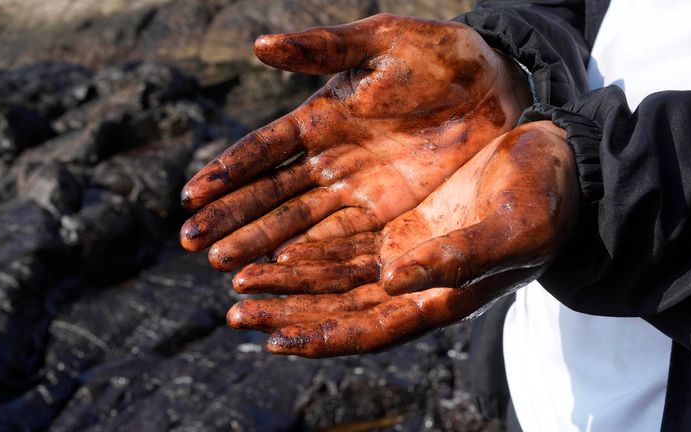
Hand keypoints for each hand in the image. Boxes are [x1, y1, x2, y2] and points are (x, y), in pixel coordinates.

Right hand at [180, 13, 530, 270]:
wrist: (499, 83)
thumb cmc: (438, 54)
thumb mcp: (380, 43)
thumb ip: (321, 49)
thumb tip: (258, 46)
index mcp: (320, 117)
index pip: (262, 150)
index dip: (226, 173)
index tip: (190, 198)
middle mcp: (330, 160)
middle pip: (272, 195)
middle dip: (233, 220)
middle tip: (194, 246)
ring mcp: (358, 189)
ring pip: (300, 223)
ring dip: (263, 246)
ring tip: (225, 269)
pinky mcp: (390, 212)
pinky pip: (343, 237)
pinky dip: (312, 256)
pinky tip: (282, 271)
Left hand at [227, 121, 578, 356]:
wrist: (558, 164)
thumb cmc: (548, 204)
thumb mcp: (513, 232)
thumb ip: (458, 260)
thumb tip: (394, 278)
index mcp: (441, 297)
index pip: (370, 329)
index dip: (323, 338)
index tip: (275, 338)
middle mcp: (415, 282)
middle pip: (338, 307)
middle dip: (288, 311)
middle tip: (236, 309)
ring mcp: (406, 252)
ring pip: (334, 275)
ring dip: (288, 280)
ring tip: (239, 277)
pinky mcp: (401, 222)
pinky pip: (344, 239)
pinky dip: (310, 247)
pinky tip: (277, 244)